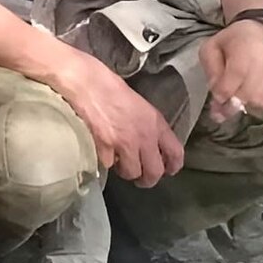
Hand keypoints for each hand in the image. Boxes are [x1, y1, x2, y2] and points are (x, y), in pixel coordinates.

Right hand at [59, 53, 183, 187]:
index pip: (176, 153)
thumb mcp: (139, 104)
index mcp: (155, 122)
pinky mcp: (105, 148)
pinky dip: (106, 161)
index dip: (173, 166)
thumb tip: (150, 144)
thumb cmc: (110, 86)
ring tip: (119, 163)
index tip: (168, 170)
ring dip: (125, 171)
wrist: (86, 83)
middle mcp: (144, 136)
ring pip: (131, 173)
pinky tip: (103, 152)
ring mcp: (124, 144)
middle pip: (154, 172)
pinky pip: (109, 165)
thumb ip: (148, 126)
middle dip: (147, 179)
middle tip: (140, 178)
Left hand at [200, 19, 262, 122]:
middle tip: (221, 110)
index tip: (214, 104)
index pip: (231, 83)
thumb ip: (211, 70)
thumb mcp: (211, 48)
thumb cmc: (231, 40)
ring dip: (244, 105)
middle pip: (246, 95)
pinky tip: (248, 95)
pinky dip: (257, 103)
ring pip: (258, 101)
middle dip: (230, 106)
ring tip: (234, 99)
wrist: (258, 30)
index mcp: (244, 52)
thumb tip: (217, 94)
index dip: (220, 97)